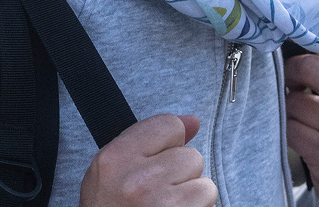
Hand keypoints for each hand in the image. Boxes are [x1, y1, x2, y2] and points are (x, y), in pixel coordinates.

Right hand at [80, 113, 216, 206]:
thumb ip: (146, 140)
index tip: (156, 161)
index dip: (168, 143)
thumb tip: (193, 121)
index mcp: (116, 159)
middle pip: (191, 156)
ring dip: (192, 197)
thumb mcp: (110, 169)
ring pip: (205, 184)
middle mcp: (139, 181)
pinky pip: (208, 205)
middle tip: (156, 194)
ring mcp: (164, 206)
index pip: (169, 125)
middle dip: (180, 175)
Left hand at [285, 39, 318, 206]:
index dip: (309, 39)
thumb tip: (301, 36)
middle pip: (308, 67)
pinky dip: (287, 127)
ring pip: (293, 100)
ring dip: (289, 105)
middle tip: (291, 80)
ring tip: (300, 112)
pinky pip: (289, 127)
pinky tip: (299, 131)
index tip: (296, 43)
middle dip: (291, 72)